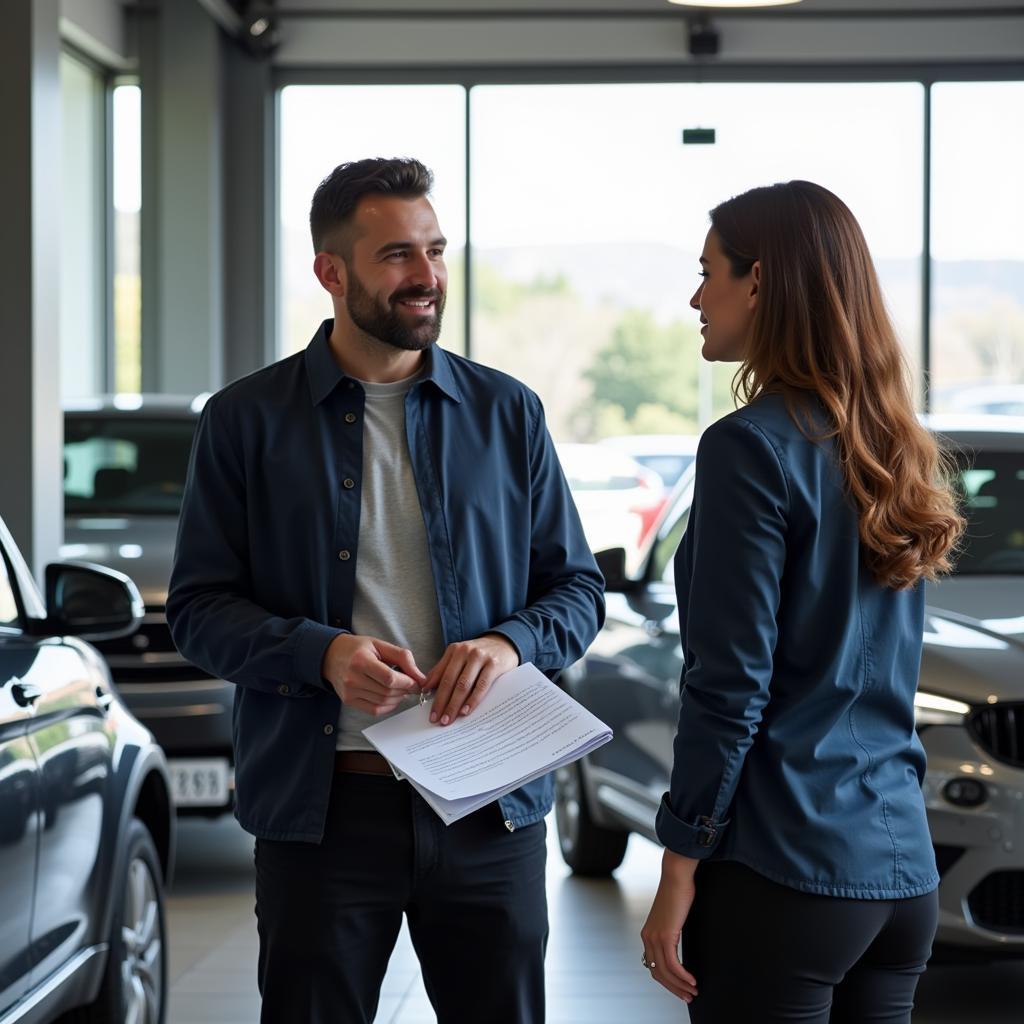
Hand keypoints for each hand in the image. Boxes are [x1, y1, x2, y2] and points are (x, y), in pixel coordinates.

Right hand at [321, 634, 425, 714]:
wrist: (332, 656)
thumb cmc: (358, 648)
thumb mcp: (381, 645)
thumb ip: (403, 658)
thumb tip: (420, 677)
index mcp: (361, 660)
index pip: (389, 678)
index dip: (407, 682)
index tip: (416, 681)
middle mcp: (352, 678)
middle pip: (387, 692)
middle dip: (405, 690)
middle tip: (411, 685)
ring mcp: (349, 692)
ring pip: (383, 702)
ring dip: (398, 698)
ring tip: (401, 688)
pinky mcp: (349, 701)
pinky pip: (374, 710)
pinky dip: (388, 706)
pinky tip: (391, 696)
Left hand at [423, 634, 518, 724]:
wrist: (505, 644)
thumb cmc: (480, 654)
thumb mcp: (460, 656)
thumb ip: (444, 669)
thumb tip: (427, 687)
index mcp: (454, 650)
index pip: (441, 675)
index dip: (433, 695)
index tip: (430, 711)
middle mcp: (465, 651)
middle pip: (450, 681)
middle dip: (442, 703)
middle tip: (437, 719)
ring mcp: (480, 657)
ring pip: (464, 685)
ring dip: (454, 704)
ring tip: (449, 719)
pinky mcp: (494, 664)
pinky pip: (481, 685)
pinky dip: (472, 700)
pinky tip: (465, 711)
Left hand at [640, 849, 699, 1003]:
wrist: (676, 876)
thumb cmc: (678, 893)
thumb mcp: (672, 917)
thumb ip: (671, 932)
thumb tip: (678, 942)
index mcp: (648, 935)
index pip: (654, 967)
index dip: (667, 982)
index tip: (681, 989)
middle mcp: (648, 938)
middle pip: (658, 973)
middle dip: (674, 988)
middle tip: (689, 997)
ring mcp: (655, 937)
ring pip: (665, 972)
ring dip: (681, 985)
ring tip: (694, 991)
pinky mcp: (665, 935)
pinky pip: (673, 964)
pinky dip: (683, 976)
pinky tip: (693, 980)